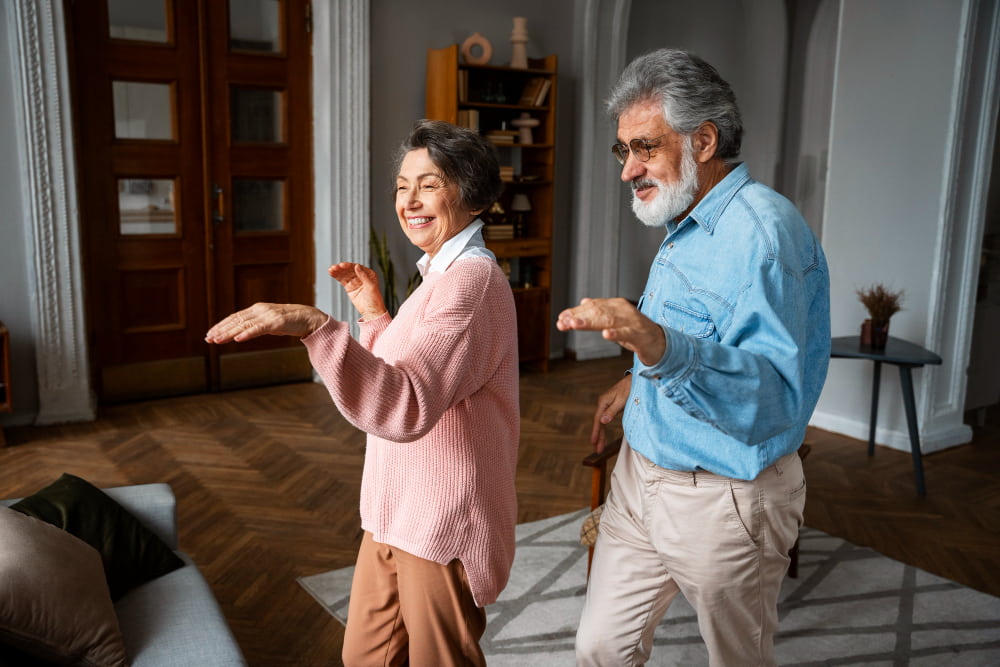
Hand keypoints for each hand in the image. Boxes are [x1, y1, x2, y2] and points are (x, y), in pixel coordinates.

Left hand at [205, 303, 328, 343]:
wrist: (309, 317)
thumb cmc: (290, 321)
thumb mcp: (270, 323)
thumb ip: (256, 326)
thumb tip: (242, 333)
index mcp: (257, 309)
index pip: (235, 317)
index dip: (222, 325)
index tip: (210, 334)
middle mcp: (260, 310)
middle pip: (236, 320)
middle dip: (221, 330)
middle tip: (208, 338)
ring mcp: (267, 316)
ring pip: (244, 325)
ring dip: (229, 333)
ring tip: (217, 340)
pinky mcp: (276, 322)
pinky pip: (258, 329)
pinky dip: (247, 334)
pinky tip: (238, 339)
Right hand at [328, 262, 386, 321]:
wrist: (371, 312)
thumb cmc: (375, 300)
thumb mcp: (371, 287)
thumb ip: (363, 276)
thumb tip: (356, 266)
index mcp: (369, 274)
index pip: (358, 267)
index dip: (349, 266)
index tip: (342, 265)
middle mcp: (362, 276)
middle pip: (350, 270)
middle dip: (341, 268)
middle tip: (334, 267)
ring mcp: (355, 281)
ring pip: (345, 274)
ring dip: (338, 271)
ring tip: (330, 270)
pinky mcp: (349, 287)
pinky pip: (342, 280)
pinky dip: (337, 276)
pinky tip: (331, 273)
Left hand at [557, 297, 666, 365]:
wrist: (661, 343)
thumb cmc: (636, 332)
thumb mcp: (616, 321)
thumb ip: (600, 312)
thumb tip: (583, 301)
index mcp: (616, 306)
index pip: (592, 306)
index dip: (575, 312)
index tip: (560, 319)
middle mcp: (623, 310)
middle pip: (597, 312)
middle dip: (578, 317)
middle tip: (562, 322)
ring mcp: (632, 322)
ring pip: (608, 320)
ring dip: (589, 322)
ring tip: (574, 325)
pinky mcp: (639, 335)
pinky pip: (626, 334)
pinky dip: (616, 334)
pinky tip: (605, 334)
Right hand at [591, 375, 630, 451]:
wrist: (635, 379)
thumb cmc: (630, 388)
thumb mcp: (622, 400)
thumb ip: (612, 411)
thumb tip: (602, 421)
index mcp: (603, 401)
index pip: (598, 419)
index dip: (596, 432)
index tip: (593, 442)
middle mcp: (603, 403)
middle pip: (599, 422)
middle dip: (598, 436)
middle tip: (597, 450)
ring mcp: (606, 405)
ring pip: (602, 422)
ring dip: (601, 434)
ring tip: (599, 446)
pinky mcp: (611, 406)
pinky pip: (605, 419)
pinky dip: (604, 428)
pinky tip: (603, 434)